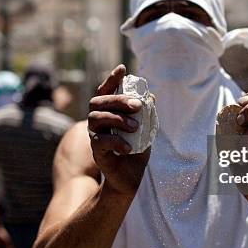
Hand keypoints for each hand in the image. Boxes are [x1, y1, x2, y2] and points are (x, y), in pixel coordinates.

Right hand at [88, 65, 149, 196]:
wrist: (133, 178)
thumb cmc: (138, 150)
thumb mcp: (146, 129)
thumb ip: (147, 113)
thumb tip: (151, 96)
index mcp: (109, 113)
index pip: (105, 92)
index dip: (111, 79)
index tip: (122, 69)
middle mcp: (99, 123)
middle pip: (98, 102)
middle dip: (117, 100)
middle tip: (137, 105)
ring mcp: (96, 137)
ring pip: (95, 118)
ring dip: (117, 119)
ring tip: (135, 127)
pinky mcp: (97, 153)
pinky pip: (100, 142)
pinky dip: (116, 142)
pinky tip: (129, 147)